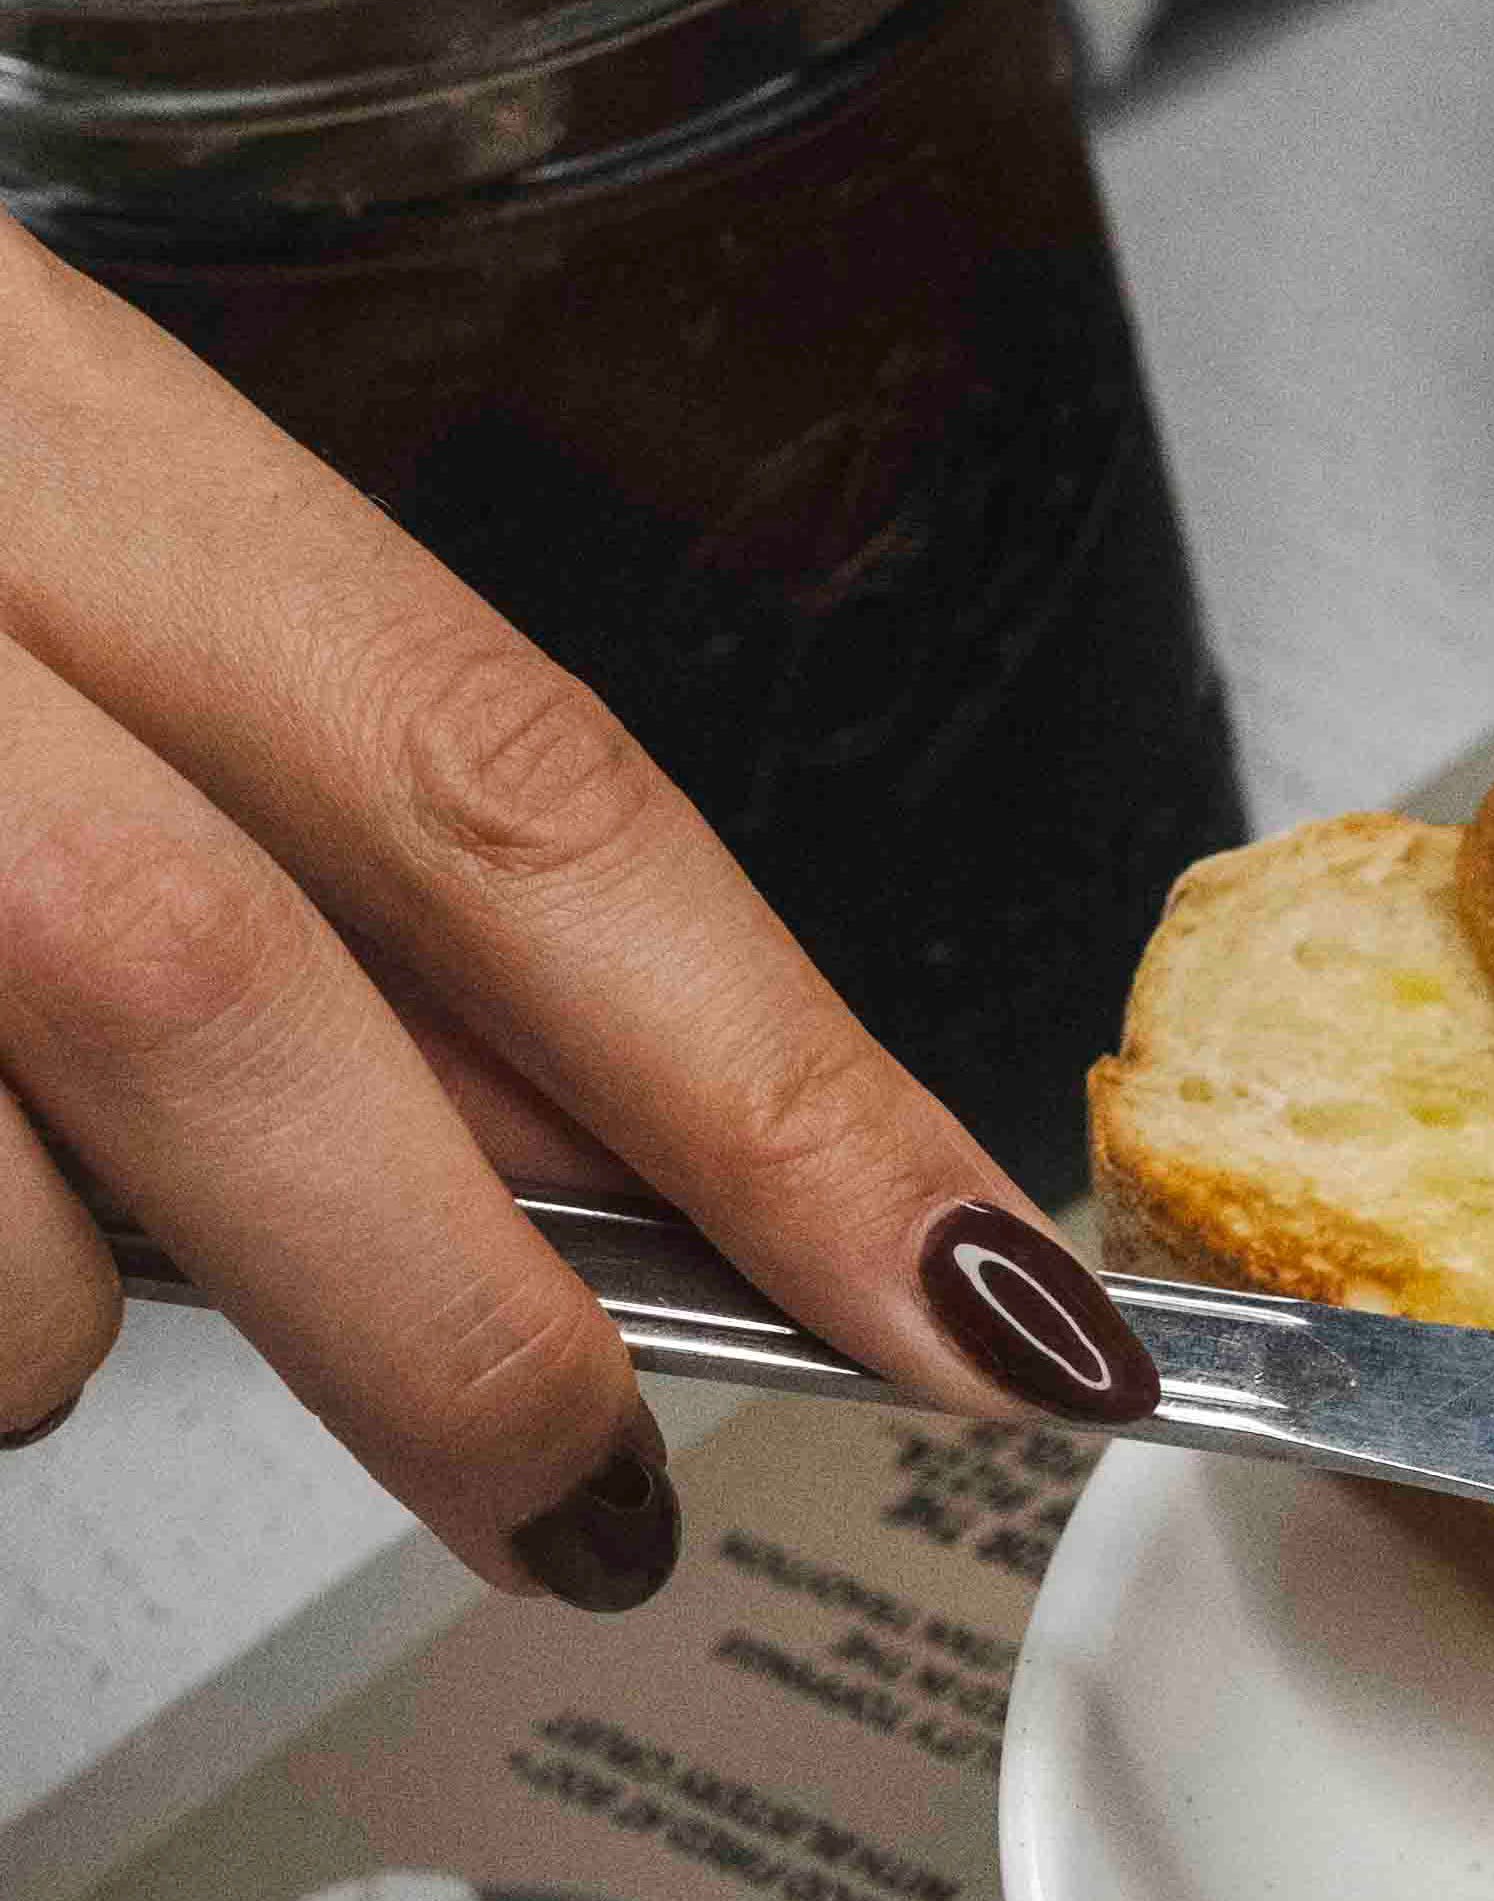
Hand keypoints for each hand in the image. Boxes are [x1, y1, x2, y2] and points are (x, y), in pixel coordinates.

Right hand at [0, 226, 1153, 1600]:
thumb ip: (274, 791)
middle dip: (462, 1319)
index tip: (989, 1299)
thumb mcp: (14, 509)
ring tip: (13, 1230)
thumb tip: (591, 1109)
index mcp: (21, 394)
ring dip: (34, 1310)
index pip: (508, 776)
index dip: (776, 1072)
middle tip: (591, 1505)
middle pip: (218, 996)